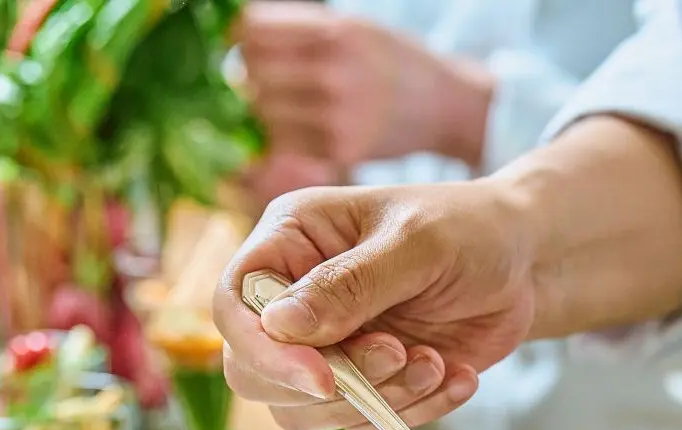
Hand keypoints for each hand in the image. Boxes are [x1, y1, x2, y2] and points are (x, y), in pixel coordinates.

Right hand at [214, 179, 537, 429]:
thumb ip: (349, 285)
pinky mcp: (367, 383)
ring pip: (309, 411)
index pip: (235, 308)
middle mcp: (296, 298)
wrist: (526, 263)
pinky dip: (413, 411)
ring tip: (433, 361)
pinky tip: (455, 375)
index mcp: (289, 241)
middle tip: (398, 354)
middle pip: (255, 375)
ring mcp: (329, 347)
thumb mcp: (415, 244)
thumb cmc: (469, 229)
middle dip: (330, 383)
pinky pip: (366, 424)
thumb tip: (280, 326)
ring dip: (377, 400)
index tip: (323, 376)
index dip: (265, 352)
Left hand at [239, 2, 493, 168]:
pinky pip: (286, 143)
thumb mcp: (352, 26)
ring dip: (264, 107)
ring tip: (282, 102)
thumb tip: (238, 34)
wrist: (443, 106)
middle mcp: (334, 73)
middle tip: (261, 77)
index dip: (240, 38)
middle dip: (250, 75)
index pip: (254, 33)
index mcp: (335, 33)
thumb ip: (300, 28)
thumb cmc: (390, 61)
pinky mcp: (342, 150)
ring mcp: (337, 115)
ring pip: (264, 112)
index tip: (242, 44)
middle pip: (254, 74)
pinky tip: (298, 126)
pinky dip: (283, 134)